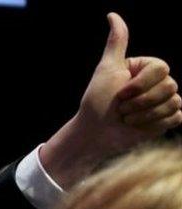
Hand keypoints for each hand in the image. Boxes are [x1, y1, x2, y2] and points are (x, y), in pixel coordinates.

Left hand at [41, 13, 181, 186]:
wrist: (95, 133)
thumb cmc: (97, 101)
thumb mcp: (107, 69)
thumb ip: (116, 43)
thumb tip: (112, 14)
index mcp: (146, 68)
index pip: (162, 69)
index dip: (140, 85)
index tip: (120, 94)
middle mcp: (158, 82)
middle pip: (170, 86)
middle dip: (141, 102)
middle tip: (121, 109)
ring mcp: (164, 101)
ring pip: (173, 103)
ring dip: (144, 115)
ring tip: (127, 119)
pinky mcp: (167, 119)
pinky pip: (175, 117)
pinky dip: (154, 125)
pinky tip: (138, 127)